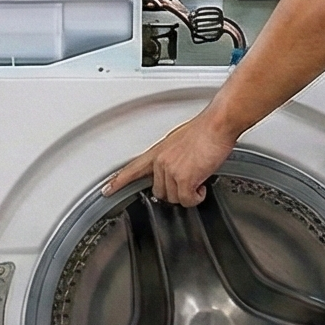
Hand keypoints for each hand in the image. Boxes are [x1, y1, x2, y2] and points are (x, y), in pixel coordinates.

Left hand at [103, 115, 238, 206]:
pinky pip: (187, 200)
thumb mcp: (179, 141)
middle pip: (159, 191)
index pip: (132, 169)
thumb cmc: (205, 130)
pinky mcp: (184, 179)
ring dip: (188, 193)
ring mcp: (170, 170)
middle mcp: (160, 161)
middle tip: (189, 180)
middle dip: (175, 190)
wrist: (217, 125)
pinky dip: (196, 197)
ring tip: (199, 178)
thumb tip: (176, 168)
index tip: (107, 190)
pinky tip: (201, 187)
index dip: (118, 181)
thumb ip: (172, 157)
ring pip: (174, 198)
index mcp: (158, 151)